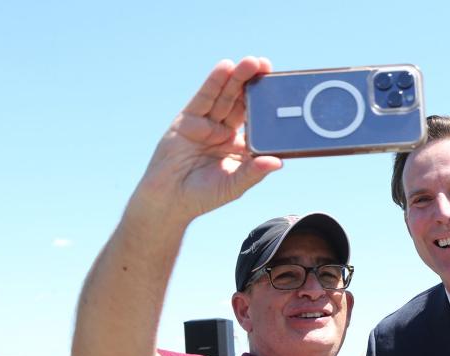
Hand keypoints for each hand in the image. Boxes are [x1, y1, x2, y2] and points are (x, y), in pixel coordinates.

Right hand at [133, 57, 282, 220]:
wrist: (168, 200)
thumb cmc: (203, 196)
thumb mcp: (233, 185)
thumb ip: (253, 172)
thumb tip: (277, 162)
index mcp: (239, 147)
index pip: (256, 121)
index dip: (267, 106)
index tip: (281, 91)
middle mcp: (224, 132)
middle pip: (241, 103)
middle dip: (253, 83)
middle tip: (266, 65)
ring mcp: (206, 124)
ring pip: (224, 96)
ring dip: (236, 78)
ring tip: (250, 62)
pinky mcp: (188, 120)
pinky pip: (203, 98)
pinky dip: (214, 82)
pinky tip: (225, 67)